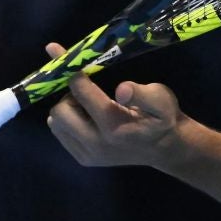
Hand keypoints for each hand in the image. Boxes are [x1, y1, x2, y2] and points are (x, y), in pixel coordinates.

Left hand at [42, 42, 186, 169]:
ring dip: (66, 109)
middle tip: (86, 90)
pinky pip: (60, 135)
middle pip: (60, 111)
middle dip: (68, 95)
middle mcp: (96, 142)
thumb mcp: (163, 100)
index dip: (75, 73)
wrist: (164, 148)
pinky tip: (84, 117)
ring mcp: (88, 154)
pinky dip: (66, 122)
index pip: (79, 91)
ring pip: (56, 123)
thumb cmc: (162, 119)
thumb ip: (143, 94)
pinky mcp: (84, 159)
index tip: (76, 61)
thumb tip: (121, 90)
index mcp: (113, 125)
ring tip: (85, 105)